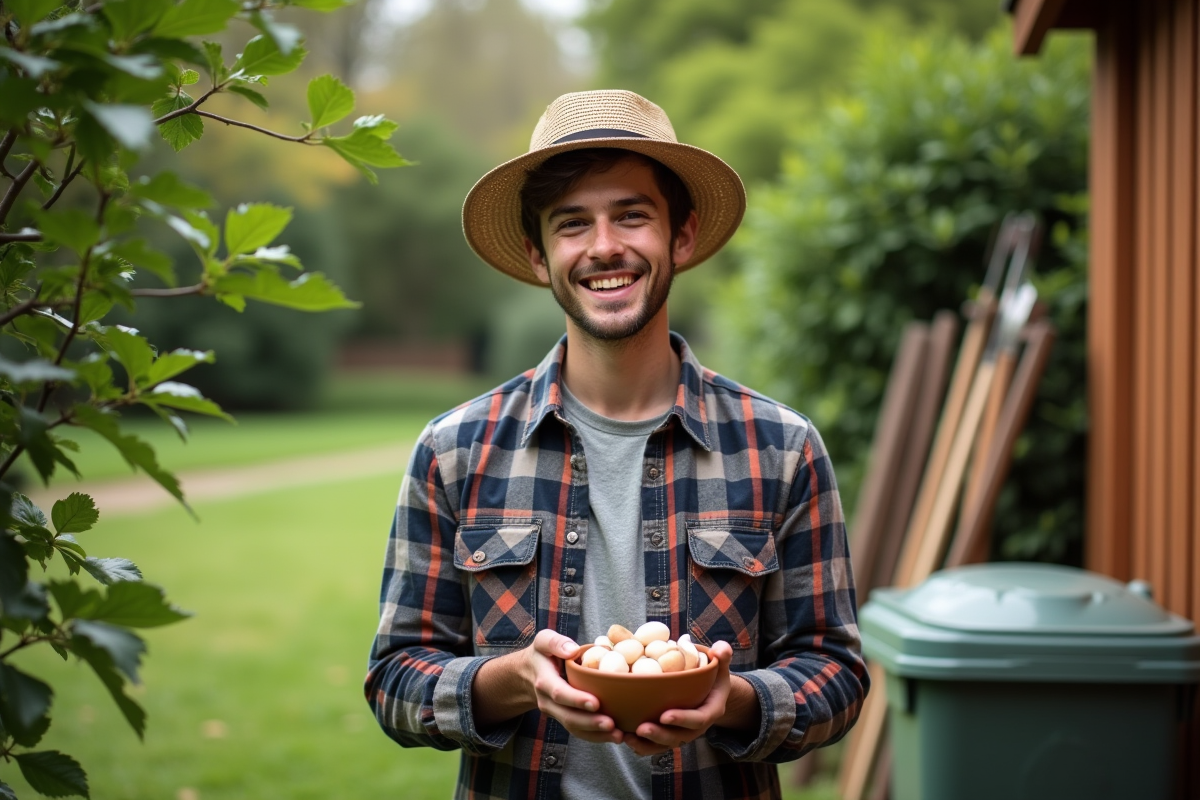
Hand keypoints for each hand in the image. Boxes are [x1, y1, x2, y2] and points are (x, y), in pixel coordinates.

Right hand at [525, 629, 624, 744]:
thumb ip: (556, 643)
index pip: (559, 693)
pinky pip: (579, 732)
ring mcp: (556, 713)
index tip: (596, 703)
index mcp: (544, 681)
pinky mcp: (565, 719)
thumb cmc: (543, 655)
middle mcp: (548, 702)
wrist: (529, 674)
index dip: (576, 700)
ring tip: (618, 735)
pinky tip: (616, 736)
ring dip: (596, 734)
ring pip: (574, 729)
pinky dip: (597, 737)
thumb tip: (573, 650)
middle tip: (611, 724)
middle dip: (590, 723)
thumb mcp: (544, 641)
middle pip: (568, 717)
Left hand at [622, 640, 733, 755]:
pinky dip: (642, 746)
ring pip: (666, 744)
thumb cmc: (713, 676)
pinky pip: (656, 745)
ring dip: (647, 744)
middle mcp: (696, 727)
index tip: (665, 715)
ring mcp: (682, 732)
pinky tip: (626, 738)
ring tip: (629, 737)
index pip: (699, 719)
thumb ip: (722, 655)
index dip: (683, 719)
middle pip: (679, 737)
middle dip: (660, 734)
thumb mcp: (721, 665)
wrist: (710, 691)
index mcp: (710, 711)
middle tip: (642, 728)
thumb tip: (719, 650)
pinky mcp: (670, 735)